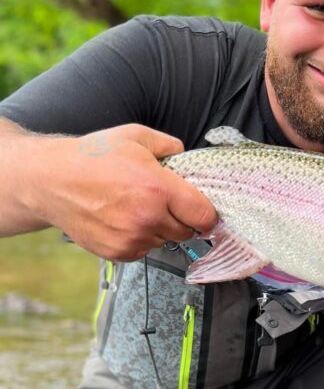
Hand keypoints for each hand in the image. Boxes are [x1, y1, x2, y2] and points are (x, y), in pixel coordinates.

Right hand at [23, 124, 217, 259]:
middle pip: (187, 231)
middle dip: (181, 218)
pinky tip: (123, 220)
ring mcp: (132, 238)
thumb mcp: (134, 136)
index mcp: (158, 188)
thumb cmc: (92, 156)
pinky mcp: (117, 252)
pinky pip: (143, 250)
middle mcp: (147, 217)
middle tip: (162, 202)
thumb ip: (168, 145)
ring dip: (159, 228)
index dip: (207, 214)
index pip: (204, 215)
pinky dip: (139, 239)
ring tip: (136, 207)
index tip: (202, 210)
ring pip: (164, 241)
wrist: (50, 181)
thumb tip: (186, 154)